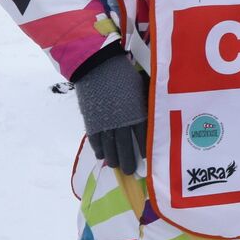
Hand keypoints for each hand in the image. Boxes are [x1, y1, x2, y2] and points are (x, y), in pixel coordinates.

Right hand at [74, 53, 147, 172]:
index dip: (144, 150)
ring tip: (116, 166)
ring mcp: (105, 124)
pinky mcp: (91, 121)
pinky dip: (99, 149)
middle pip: (126, 147)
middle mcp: (122, 123)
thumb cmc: (122, 74)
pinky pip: (96, 140)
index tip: (146, 159)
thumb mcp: (139, 88)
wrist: (97, 68)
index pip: (142, 137)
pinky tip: (102, 155)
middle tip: (129, 171)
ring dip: (113, 158)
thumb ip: (142, 104)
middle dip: (128, 161)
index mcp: (136, 114)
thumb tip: (148, 114)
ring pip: (110, 147)